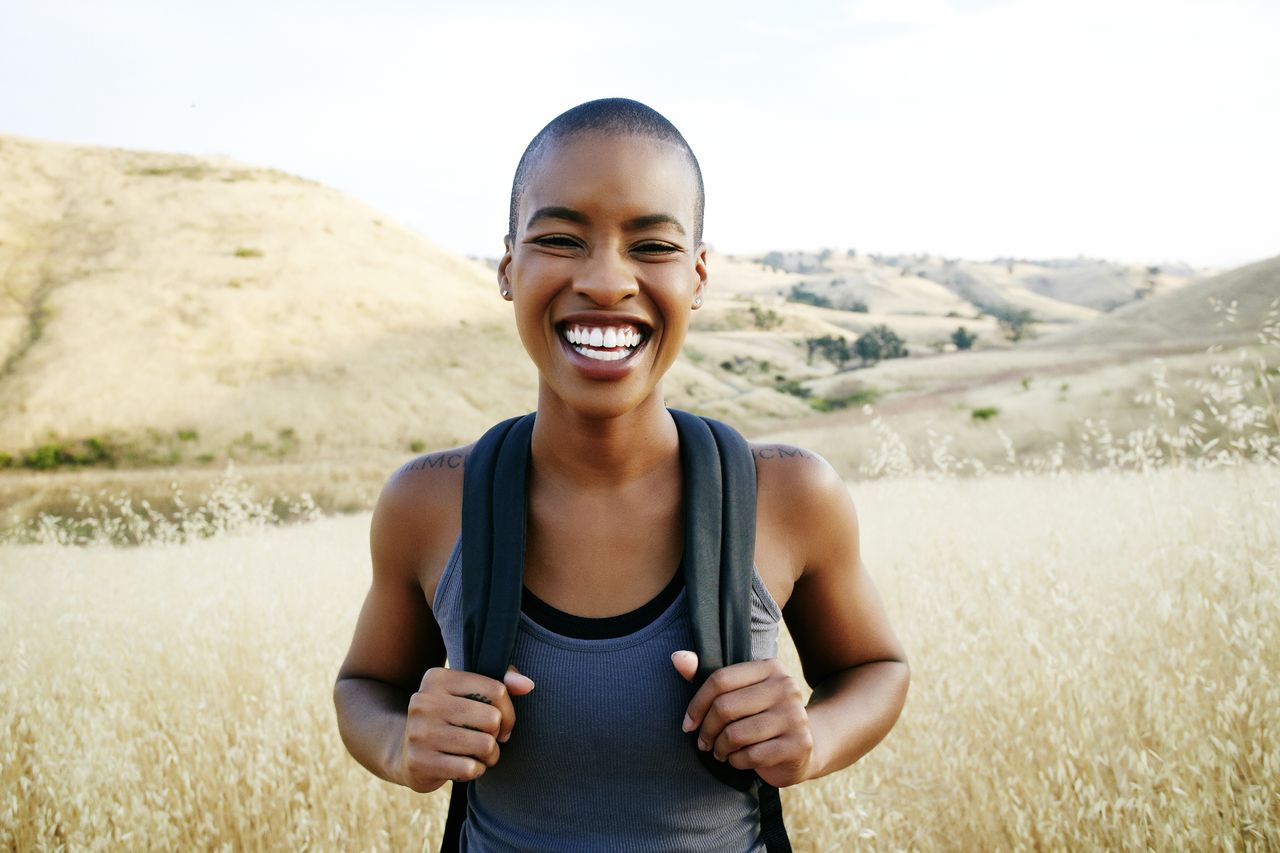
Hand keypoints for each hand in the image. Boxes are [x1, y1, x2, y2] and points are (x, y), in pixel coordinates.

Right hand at [394, 666, 534, 792]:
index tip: (501, 723)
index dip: (509, 711)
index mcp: (437, 678)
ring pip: (484, 744)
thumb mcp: (468, 695)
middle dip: (497, 735)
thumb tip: (527, 685)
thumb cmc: (449, 720)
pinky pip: (470, 768)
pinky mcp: (420, 761)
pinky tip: (464, 766)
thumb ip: (502, 684)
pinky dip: (475, 770)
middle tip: (487, 740)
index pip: (496, 690)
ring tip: (479, 754)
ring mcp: (419, 732)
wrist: (404, 753)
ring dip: (489, 755)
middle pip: (492, 718)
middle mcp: (424, 701)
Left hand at [671, 650, 812, 787]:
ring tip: (721, 751)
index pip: (720, 680)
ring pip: (736, 734)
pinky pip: (751, 756)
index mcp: (770, 668)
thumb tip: (677, 658)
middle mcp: (786, 687)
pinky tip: (739, 759)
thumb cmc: (760, 716)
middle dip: (706, 730)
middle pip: (725, 707)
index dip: (697, 704)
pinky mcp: (798, 744)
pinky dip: (737, 762)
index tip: (688, 723)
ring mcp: (795, 716)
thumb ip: (709, 677)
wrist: (800, 747)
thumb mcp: (739, 694)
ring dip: (720, 748)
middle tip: (703, 742)